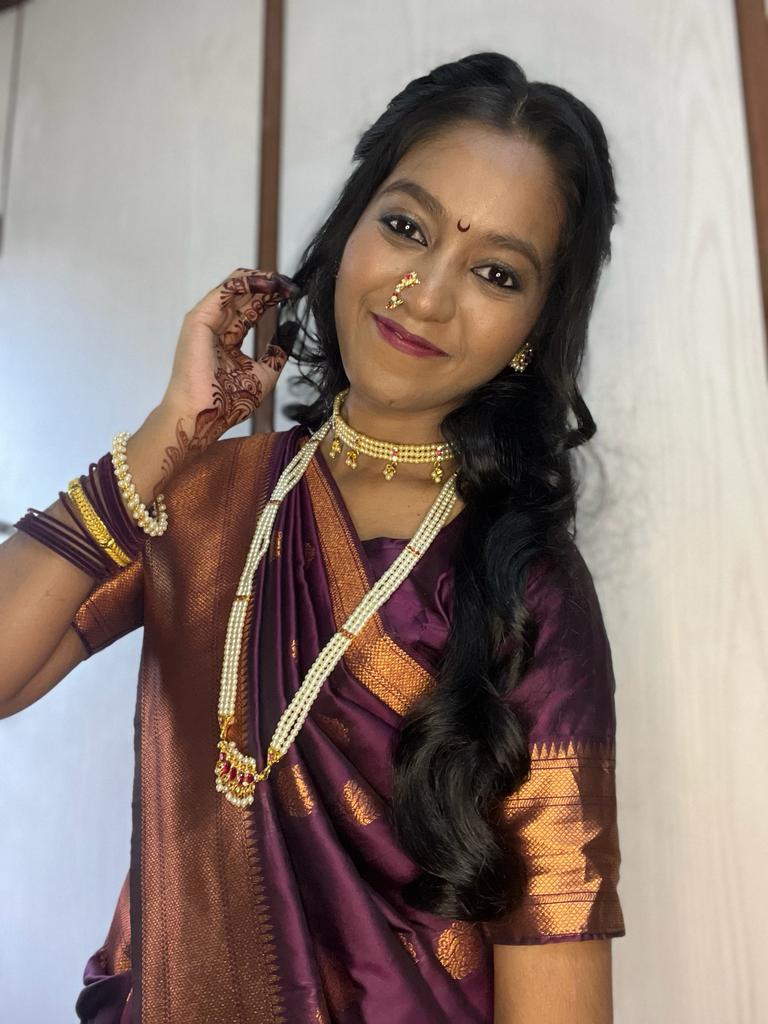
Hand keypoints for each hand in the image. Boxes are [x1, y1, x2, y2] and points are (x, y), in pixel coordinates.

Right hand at [158, 267, 300, 475]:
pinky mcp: (199, 318)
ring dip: (260, 280)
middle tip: (293, 286)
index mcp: (228, 339)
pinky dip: (246, 283)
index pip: (251, 309)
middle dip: (270, 286)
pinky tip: (267, 283)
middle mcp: (216, 327)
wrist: (205, 416)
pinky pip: (224, 291)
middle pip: (245, 296)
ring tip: (283, 281)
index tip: (295, 295)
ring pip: (234, 288)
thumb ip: (276, 354)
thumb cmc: (228, 404)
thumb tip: (291, 331)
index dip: (272, 299)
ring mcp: (206, 321)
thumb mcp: (264, 375)